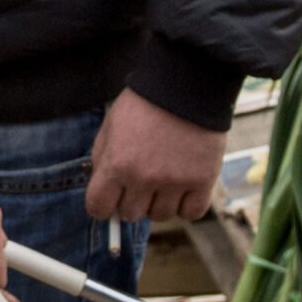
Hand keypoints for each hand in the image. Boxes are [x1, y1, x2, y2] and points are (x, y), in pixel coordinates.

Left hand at [84, 88, 225, 222]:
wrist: (184, 85)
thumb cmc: (143, 104)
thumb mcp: (110, 127)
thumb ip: (102, 160)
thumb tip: (102, 191)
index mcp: (116, 165)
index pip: (99, 209)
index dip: (102, 205)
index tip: (109, 199)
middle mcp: (144, 178)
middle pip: (131, 214)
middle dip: (131, 200)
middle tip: (140, 180)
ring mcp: (174, 182)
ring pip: (161, 216)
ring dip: (159, 202)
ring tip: (163, 177)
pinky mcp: (202, 181)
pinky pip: (191, 213)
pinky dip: (186, 205)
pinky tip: (183, 187)